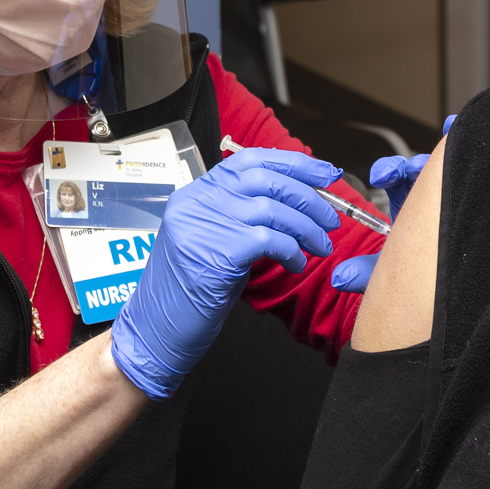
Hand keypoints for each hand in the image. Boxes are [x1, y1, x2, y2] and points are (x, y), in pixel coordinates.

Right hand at [108, 146, 343, 398]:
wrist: (157, 328)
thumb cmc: (191, 289)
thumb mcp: (214, 239)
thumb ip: (243, 214)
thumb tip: (297, 199)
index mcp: (196, 193)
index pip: (250, 160)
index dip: (294, 163)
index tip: (326, 172)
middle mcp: (196, 202)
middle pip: (266, 180)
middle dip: (309, 197)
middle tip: (332, 219)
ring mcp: (203, 225)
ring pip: (273, 209)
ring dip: (307, 228)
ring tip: (320, 247)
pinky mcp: (215, 253)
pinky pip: (270, 240)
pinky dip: (292, 251)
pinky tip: (297, 265)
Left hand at [331, 114, 454, 291]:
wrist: (465, 276)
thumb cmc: (428, 266)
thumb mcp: (395, 269)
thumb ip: (366, 273)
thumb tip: (338, 277)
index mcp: (408, 201)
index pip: (393, 176)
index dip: (387, 171)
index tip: (382, 177)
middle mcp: (429, 189)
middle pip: (418, 166)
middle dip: (411, 165)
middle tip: (406, 171)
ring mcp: (452, 184)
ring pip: (445, 161)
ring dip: (438, 158)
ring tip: (438, 161)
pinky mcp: (476, 179)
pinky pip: (470, 152)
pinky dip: (460, 134)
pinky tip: (455, 127)